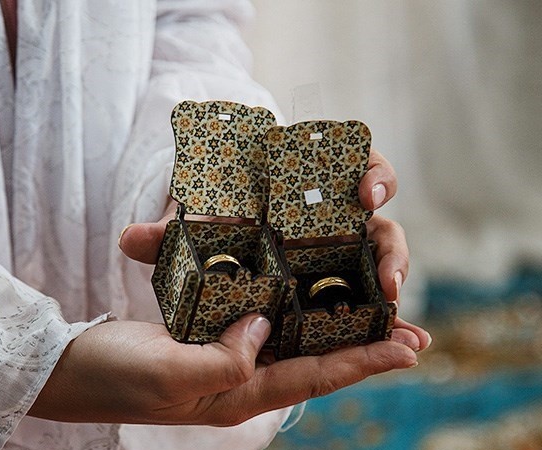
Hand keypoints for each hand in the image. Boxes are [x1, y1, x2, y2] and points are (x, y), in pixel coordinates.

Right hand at [32, 147, 429, 425]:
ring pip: (295, 345)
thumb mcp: (166, 373)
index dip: (363, 363)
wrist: (67, 369)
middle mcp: (240, 382)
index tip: (408, 349)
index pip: (314, 378)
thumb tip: (264, 328)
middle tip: (410, 332)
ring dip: (336, 330)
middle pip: (317, 364)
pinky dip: (291, 312)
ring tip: (375, 313)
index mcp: (237, 396)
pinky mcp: (208, 339)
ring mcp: (225, 361)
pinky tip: (305, 297)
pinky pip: (261, 327)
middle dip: (365, 350)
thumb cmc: (112, 375)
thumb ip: (222, 360)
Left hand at [120, 148, 409, 301]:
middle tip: (387, 269)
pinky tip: (409, 342)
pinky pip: (369, 309)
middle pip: (379, 225)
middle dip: (392, 245)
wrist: (205, 277)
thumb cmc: (212, 236)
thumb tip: (132, 239)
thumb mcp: (191, 238)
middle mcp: (331, 230)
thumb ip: (168, 239)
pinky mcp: (335, 301)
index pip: (353, 172)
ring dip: (396, 283)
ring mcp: (337, 266)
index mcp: (306, 198)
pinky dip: (390, 324)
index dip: (371, 174)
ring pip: (382, 267)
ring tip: (393, 305)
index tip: (365, 190)